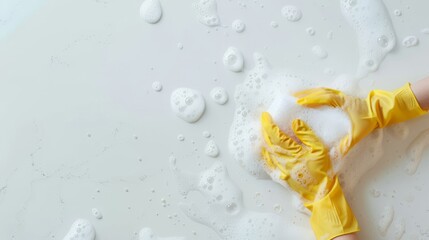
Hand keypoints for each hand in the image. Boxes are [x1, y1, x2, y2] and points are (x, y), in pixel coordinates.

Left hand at [260, 112, 358, 239]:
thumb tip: (295, 122)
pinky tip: (264, 149)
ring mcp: (280, 169)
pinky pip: (268, 163)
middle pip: (269, 143)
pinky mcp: (280, 175)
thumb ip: (307, 135)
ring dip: (263, 141)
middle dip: (264, 130)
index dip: (269, 125)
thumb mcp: (319, 150)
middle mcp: (283, 160)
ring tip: (263, 132)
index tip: (266, 116)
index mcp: (293, 152)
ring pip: (266, 152)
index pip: (276, 136)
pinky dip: (264, 153)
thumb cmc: (322, 171)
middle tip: (263, 121)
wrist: (320, 193)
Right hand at [294, 83, 425, 155]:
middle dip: (304, 93)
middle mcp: (339, 96)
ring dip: (308, 92)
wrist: (381, 110)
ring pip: (321, 90)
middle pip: (319, 91)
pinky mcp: (341, 96)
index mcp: (341, 102)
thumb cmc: (369, 120)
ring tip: (296, 95)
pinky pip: (325, 92)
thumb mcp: (359, 133)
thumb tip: (336, 155)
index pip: (323, 98)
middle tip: (291, 96)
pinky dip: (315, 93)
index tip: (299, 102)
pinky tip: (309, 96)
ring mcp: (340, 94)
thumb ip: (348, 144)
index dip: (310, 99)